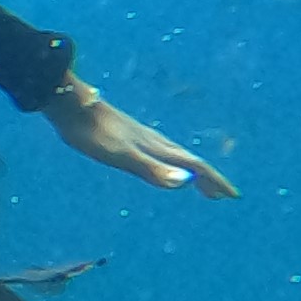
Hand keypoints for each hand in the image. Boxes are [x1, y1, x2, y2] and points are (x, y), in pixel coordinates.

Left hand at [50, 79, 234, 196]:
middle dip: (207, 178)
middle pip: (188, 161)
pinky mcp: (125, 135)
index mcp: (157, 147)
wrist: (69, 104)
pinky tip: (157, 161)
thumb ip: (152, 169)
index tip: (231, 195)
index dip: (213, 181)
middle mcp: (153, 140)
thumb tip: (186, 181)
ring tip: (197, 183)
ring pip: (173, 155)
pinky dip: (167, 161)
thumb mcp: (122, 156)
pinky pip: (156, 151)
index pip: (194, 166)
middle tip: (222, 195)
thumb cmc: (92, 133)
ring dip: (190, 170)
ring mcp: (139, 136)